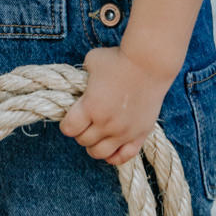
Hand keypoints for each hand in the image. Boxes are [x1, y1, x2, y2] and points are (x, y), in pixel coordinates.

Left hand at [59, 46, 171, 164]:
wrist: (150, 62)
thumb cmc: (118, 59)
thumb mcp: (91, 63)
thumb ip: (82, 77)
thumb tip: (78, 83)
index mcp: (90, 107)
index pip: (69, 129)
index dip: (66, 124)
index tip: (70, 117)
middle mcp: (106, 123)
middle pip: (83, 141)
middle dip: (79, 133)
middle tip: (84, 123)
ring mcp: (124, 131)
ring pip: (100, 153)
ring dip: (93, 146)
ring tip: (95, 135)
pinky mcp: (140, 134)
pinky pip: (124, 156)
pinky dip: (114, 156)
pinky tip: (110, 148)